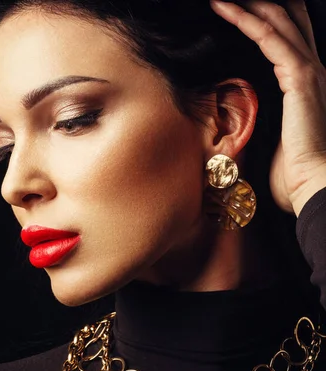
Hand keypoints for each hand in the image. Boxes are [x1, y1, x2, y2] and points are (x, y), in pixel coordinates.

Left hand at [210, 0, 325, 215]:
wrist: (313, 186)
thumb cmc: (294, 174)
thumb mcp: (271, 143)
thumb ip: (257, 128)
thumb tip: (232, 133)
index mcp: (306, 85)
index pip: (286, 38)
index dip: (263, 19)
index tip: (233, 10)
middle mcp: (312, 71)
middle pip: (286, 18)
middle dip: (257, 3)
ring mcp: (308, 71)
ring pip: (276, 20)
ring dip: (246, 4)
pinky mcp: (300, 77)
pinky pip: (269, 37)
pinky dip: (245, 19)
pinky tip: (223, 7)